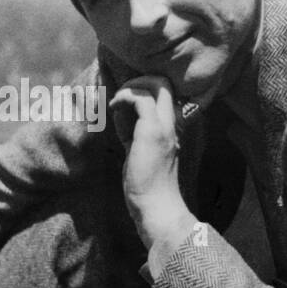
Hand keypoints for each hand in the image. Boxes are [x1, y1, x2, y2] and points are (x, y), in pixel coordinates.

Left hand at [110, 76, 192, 247]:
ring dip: (131, 86)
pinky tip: (114, 107)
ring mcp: (164, 126)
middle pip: (166, 83)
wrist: (156, 207)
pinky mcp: (151, 131)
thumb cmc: (146, 188)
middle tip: (122, 95)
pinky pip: (140, 98)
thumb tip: (120, 117)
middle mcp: (172, 124)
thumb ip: (133, 135)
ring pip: (157, 85)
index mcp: (171, 129)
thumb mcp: (138, 153)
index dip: (144, 90)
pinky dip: (124, 96)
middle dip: (141, 80)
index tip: (124, 103)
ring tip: (115, 102)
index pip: (164, 96)